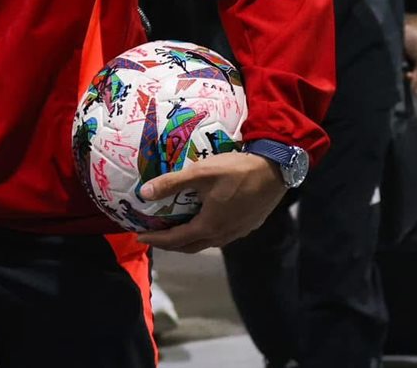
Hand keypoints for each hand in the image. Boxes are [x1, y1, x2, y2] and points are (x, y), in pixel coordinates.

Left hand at [135, 152, 285, 253]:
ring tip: (177, 229)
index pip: (176, 240)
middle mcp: (223, 235)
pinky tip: (205, 220)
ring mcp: (238, 232)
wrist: (275, 170)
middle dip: (170, 244)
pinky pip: (221, 236)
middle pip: (191, 246)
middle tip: (156, 235)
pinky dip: (206, 233)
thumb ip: (172, 183)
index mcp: (209, 226)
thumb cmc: (236, 171)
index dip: (156, 239)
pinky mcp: (248, 225)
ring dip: (189, 239)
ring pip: (207, 242)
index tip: (140, 236)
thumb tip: (144, 193)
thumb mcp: (200, 173)